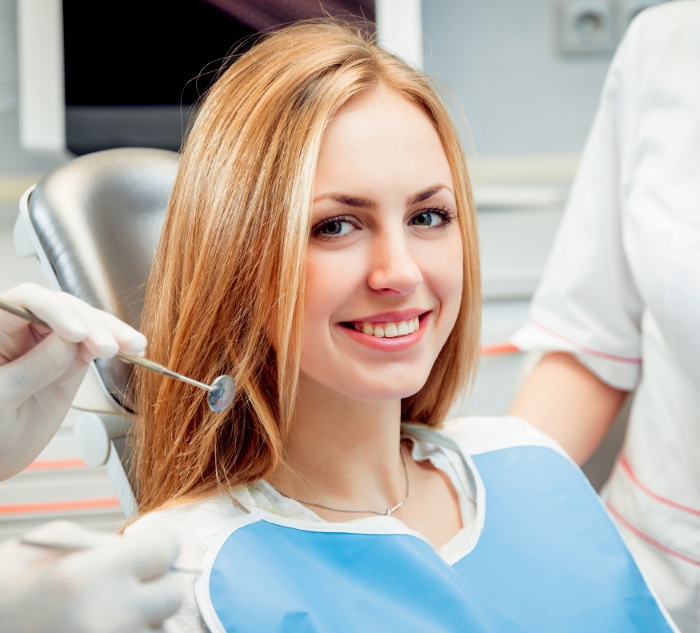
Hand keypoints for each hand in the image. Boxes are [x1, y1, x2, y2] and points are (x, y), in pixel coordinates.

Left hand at [0, 284, 146, 479]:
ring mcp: (47, 344)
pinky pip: (95, 345)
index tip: (77, 334)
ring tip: (132, 346)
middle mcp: (21, 330)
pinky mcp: (68, 360)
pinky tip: (133, 349)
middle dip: (91, 324)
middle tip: (109, 347)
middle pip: (63, 308)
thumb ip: (34, 368)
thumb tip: (70, 342)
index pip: (27, 301)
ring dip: (111, 332)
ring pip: (85, 323)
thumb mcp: (3, 399)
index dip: (56, 311)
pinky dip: (116, 346)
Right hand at [0, 523, 181, 632]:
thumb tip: (143, 549)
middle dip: (157, 585)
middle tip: (129, 584)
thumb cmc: (5, 587)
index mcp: (89, 575)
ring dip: (143, 620)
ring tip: (106, 615)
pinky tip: (102, 630)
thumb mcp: (50, 544)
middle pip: (172, 594)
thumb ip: (105, 543)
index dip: (157, 547)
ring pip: (159, 630)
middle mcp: (105, 618)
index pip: (166, 550)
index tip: (145, 551)